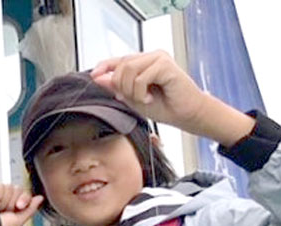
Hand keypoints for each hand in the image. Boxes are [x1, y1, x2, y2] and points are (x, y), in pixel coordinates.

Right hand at [0, 184, 42, 225]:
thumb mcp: (17, 222)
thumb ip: (30, 209)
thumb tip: (40, 198)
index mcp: (10, 207)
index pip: (24, 194)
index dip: (23, 200)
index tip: (18, 207)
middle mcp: (2, 199)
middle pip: (18, 189)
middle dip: (12, 203)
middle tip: (2, 212)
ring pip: (9, 187)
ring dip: (3, 202)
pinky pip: (0, 187)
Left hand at [91, 50, 253, 146]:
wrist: (187, 114)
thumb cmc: (164, 107)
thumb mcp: (134, 99)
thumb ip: (118, 88)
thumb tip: (98, 78)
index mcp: (144, 62)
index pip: (119, 60)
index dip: (104, 66)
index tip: (94, 77)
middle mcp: (151, 56)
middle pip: (121, 65)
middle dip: (121, 86)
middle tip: (134, 99)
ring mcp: (159, 58)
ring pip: (129, 69)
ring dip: (131, 90)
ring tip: (144, 99)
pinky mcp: (165, 65)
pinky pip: (141, 78)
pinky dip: (141, 92)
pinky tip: (150, 98)